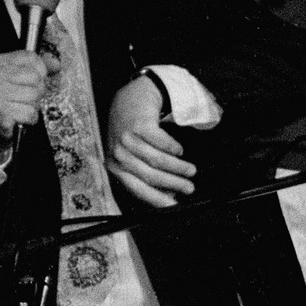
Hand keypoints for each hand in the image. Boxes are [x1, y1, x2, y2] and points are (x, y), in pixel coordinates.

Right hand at [0, 49, 52, 145]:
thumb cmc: (9, 96)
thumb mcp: (21, 75)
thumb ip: (40, 66)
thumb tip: (56, 64)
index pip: (32, 58)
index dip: (39, 71)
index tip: (30, 81)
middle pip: (35, 78)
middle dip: (37, 91)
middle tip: (24, 97)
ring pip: (34, 96)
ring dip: (33, 105)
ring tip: (20, 106)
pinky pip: (30, 113)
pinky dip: (29, 118)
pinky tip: (18, 117)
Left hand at [106, 77, 197, 207]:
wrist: (130, 99)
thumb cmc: (132, 132)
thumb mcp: (132, 155)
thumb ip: (146, 176)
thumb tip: (169, 195)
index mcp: (115, 167)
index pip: (138, 189)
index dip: (158, 199)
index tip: (175, 205)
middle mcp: (118, 154)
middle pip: (150, 175)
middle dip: (174, 184)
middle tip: (190, 188)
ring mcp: (127, 139)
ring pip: (157, 160)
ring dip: (178, 167)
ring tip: (191, 170)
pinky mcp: (139, 125)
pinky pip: (162, 142)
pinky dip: (174, 148)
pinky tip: (178, 150)